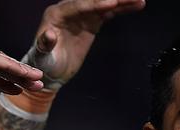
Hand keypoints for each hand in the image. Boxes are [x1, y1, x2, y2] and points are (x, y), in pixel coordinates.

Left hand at [27, 0, 145, 88]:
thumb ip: (45, 45)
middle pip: (93, 0)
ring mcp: (82, 15)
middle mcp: (69, 10)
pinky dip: (122, 9)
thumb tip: (49, 35)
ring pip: (103, 4)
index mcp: (56, 14)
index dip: (95, 4)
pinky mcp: (91, 21)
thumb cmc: (43, 63)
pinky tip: (136, 4)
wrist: (51, 71)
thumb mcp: (42, 56)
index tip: (112, 3)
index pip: (78, 6)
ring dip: (121, 1)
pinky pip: (109, 12)